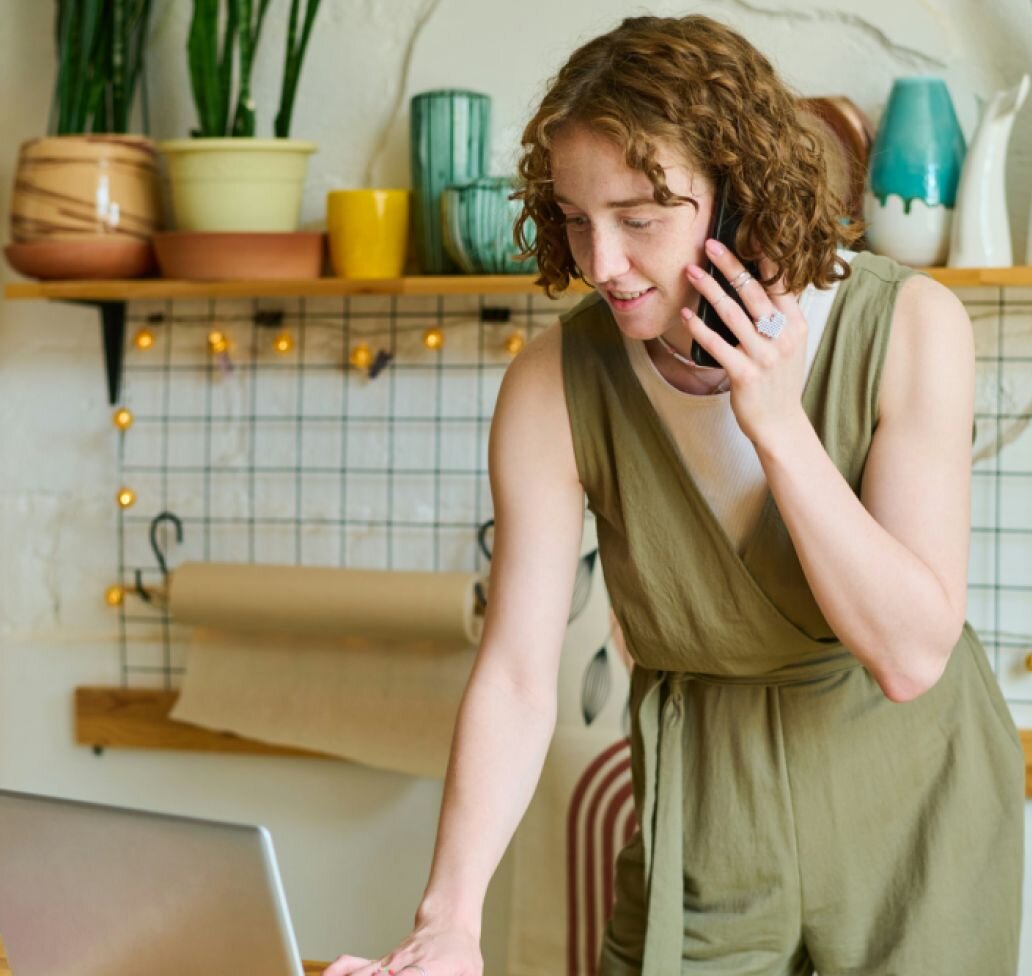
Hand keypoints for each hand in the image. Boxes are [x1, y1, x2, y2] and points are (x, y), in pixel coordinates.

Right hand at [321, 921, 482, 975]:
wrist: (449, 921)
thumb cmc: (461, 952)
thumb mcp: (471, 972)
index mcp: (427, 968)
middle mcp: (403, 965)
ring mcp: (390, 963)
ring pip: (362, 972)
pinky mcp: (382, 962)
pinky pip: (356, 965)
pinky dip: (340, 969)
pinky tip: (327, 974)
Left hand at [683, 238, 809, 446]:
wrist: (780, 424)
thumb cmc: (778, 381)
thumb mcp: (788, 346)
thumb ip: (778, 317)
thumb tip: (756, 285)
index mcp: (796, 325)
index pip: (780, 283)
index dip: (762, 259)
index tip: (745, 236)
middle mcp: (782, 337)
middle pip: (753, 292)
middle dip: (729, 265)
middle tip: (709, 245)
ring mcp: (764, 356)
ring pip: (731, 313)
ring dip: (708, 289)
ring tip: (690, 272)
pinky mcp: (744, 374)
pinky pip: (716, 344)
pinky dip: (698, 327)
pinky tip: (685, 314)